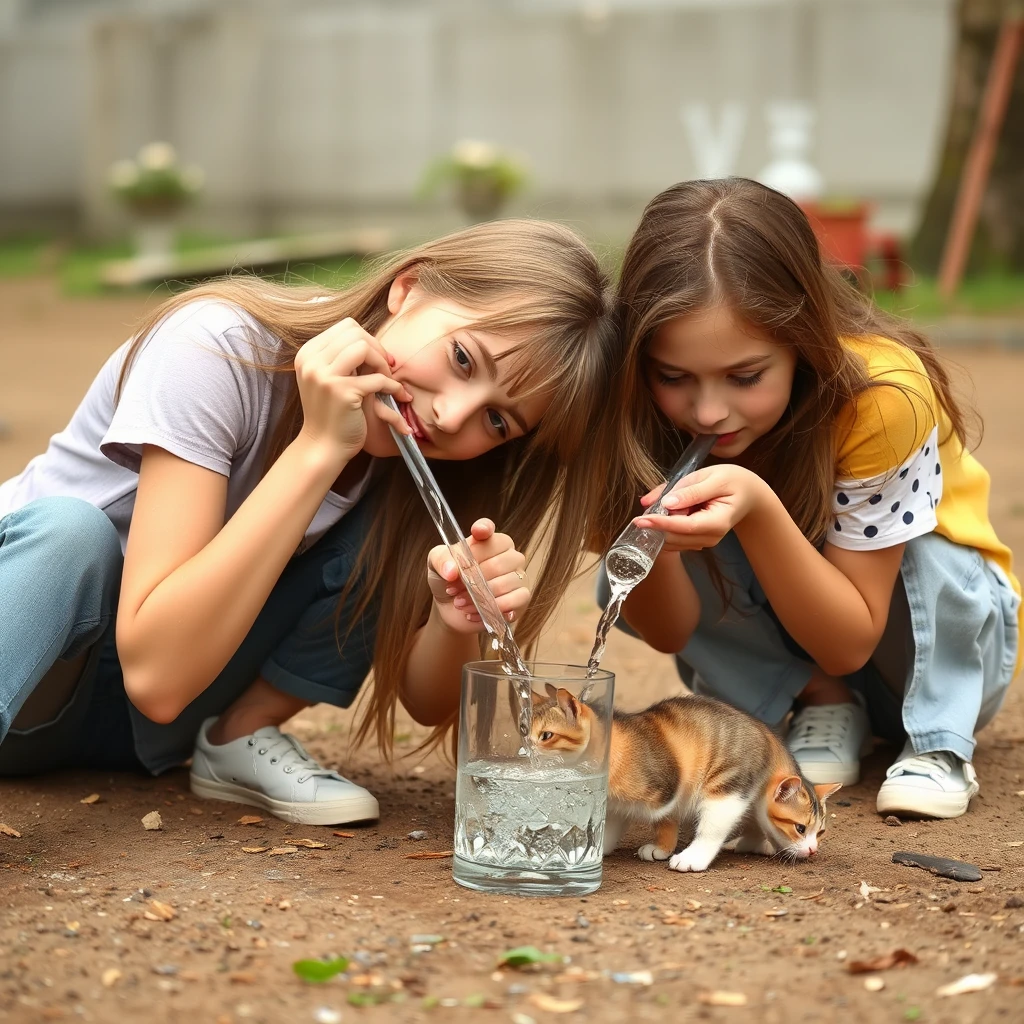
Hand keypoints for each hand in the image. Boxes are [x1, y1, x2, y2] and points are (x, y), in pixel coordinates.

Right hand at [293, 318, 411, 465]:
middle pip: (355, 333)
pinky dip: (393, 386)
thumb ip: (340, 357)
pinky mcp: (341, 392)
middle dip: (377, 348)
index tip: (379, 358)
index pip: (346, 327)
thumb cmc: (331, 413)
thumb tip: (369, 338)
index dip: (368, 339)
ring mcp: (324, 375)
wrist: (323, 447)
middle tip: (387, 368)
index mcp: (308, 354)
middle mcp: (311, 361)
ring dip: (382, 363)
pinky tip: (398, 396)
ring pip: (363, 348)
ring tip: (388, 380)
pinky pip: (377, 378)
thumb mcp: (327, 378)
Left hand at [426, 519, 530, 633]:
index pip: (489, 529)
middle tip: (453, 589)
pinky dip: (496, 607)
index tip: (476, 532)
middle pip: (499, 562)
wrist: (450, 607)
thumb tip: (451, 571)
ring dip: (481, 597)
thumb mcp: (436, 565)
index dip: (484, 529)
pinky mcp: (521, 597)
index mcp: (489, 540)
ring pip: (507, 583)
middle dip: (474, 579)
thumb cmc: (448, 580)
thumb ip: (441, 561)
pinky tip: (479, 611)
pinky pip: (518, 599)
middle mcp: (508, 554)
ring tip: (460, 602)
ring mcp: (518, 575)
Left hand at [633, 464, 767, 552]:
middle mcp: (710, 537)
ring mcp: (704, 541)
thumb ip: (690, 490)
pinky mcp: (697, 540)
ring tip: (663, 502)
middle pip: (674, 537)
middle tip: (650, 503)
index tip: (640, 519)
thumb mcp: (715, 478)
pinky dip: (665, 525)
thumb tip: (667, 503)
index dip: (660, 524)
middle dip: (657, 524)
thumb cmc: (734, 481)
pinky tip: (668, 510)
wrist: (749, 493)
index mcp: (717, 522)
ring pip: (671, 540)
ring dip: (660, 525)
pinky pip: (674, 537)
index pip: (684, 527)